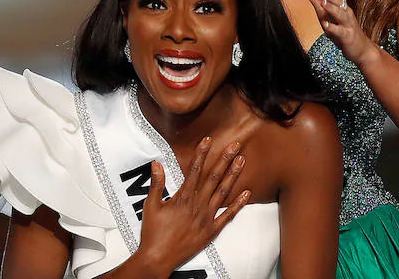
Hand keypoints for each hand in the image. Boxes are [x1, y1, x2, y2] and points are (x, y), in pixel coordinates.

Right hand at [135, 137, 249, 274]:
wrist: (158, 258)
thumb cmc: (153, 233)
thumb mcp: (151, 206)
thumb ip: (156, 183)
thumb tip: (156, 163)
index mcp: (183, 197)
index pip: (195, 170)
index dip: (202, 153)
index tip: (208, 140)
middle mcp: (198, 205)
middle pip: (214, 177)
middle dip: (225, 159)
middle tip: (236, 145)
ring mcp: (207, 218)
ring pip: (224, 192)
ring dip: (233, 175)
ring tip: (242, 161)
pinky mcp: (212, 231)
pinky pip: (228, 216)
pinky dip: (238, 204)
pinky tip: (247, 193)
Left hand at [302, 0, 380, 68]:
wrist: (361, 49)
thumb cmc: (342, 28)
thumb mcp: (326, 13)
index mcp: (341, 4)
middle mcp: (346, 11)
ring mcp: (347, 24)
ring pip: (340, 14)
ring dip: (332, 8)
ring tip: (323, 3)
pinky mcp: (347, 36)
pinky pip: (340, 31)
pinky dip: (333, 28)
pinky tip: (326, 25)